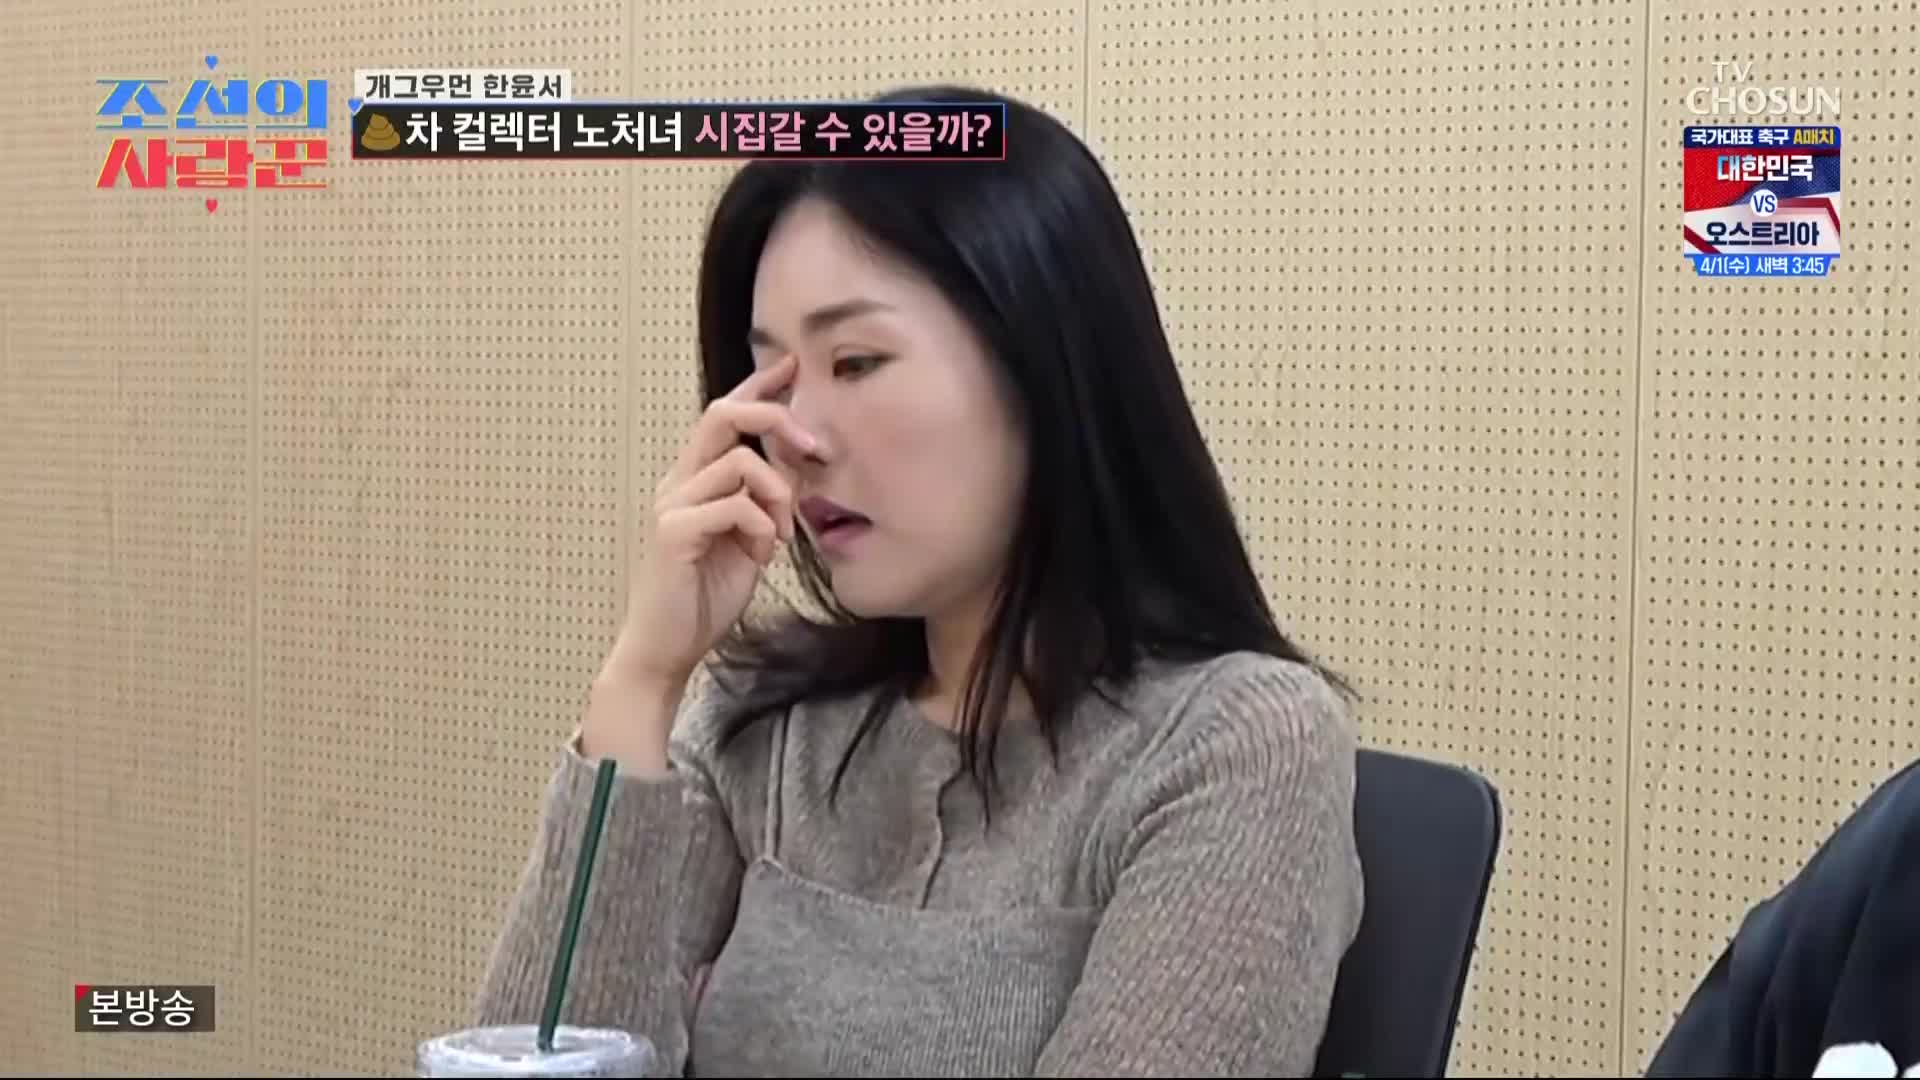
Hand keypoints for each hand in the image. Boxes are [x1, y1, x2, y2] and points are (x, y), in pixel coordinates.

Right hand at [604, 354, 815, 689]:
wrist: (667, 647)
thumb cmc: (706, 596)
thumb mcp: (749, 539)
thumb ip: (764, 502)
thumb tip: (798, 471)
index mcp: (694, 479)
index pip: (724, 415)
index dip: (757, 387)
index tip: (793, 367)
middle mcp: (678, 482)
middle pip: (722, 415)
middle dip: (775, 418)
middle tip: (812, 446)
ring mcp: (671, 504)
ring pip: (740, 463)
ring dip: (778, 495)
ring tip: (782, 534)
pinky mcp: (673, 531)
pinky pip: (734, 505)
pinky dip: (762, 526)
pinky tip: (763, 555)